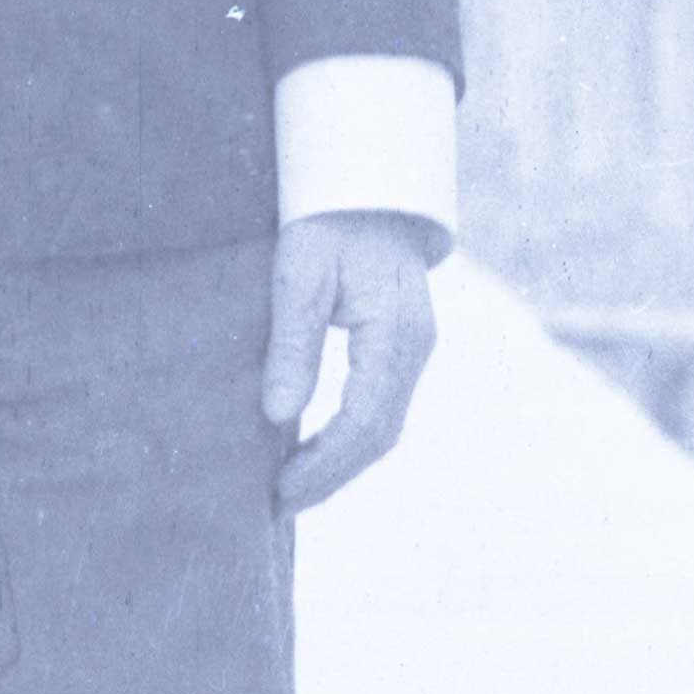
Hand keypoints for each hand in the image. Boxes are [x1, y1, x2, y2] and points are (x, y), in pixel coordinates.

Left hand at [262, 211, 436, 512]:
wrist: (365, 188)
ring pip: (383, 426)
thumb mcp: (298, 272)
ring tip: (290, 491)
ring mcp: (413, 349)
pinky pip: (379, 407)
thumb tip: (278, 415)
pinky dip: (347, 439)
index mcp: (395, 332)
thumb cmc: (327, 220)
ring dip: (339, 464)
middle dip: (331, 476)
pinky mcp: (400, 349)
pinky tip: (311, 452)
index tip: (280, 490)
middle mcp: (414, 348)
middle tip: (278, 505)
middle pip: (379, 434)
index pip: (365, 420)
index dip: (323, 464)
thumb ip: (292, 342)